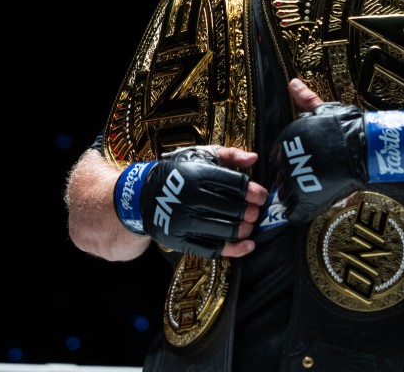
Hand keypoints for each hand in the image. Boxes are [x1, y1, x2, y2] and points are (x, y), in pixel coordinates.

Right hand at [114, 146, 259, 257]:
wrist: (142, 196)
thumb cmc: (177, 174)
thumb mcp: (199, 155)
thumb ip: (228, 155)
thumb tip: (253, 158)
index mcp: (197, 174)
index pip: (235, 185)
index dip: (254, 192)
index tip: (262, 196)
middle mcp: (190, 198)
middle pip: (234, 209)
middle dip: (252, 212)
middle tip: (256, 212)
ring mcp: (185, 221)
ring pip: (226, 230)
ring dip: (245, 229)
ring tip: (250, 225)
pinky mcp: (181, 241)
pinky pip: (213, 249)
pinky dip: (235, 249)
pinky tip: (248, 245)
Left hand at [271, 98, 403, 223]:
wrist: (366, 146)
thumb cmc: (346, 127)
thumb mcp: (323, 110)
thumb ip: (305, 100)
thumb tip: (294, 83)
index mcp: (285, 141)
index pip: (277, 157)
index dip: (290, 161)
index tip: (301, 162)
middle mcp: (286, 162)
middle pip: (281, 176)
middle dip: (292, 177)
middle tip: (309, 176)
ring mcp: (296, 183)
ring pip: (286, 195)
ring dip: (295, 194)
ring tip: (312, 189)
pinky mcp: (308, 201)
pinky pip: (294, 212)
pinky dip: (298, 212)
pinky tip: (309, 206)